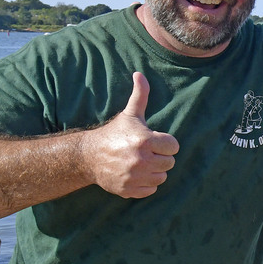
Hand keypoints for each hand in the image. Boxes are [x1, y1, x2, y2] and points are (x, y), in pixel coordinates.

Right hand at [81, 72, 179, 197]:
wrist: (89, 156)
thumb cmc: (114, 133)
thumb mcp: (129, 114)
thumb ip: (140, 95)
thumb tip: (140, 74)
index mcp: (144, 140)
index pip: (174, 146)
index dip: (165, 143)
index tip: (155, 140)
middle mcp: (141, 160)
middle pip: (169, 163)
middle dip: (161, 157)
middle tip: (147, 152)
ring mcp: (135, 176)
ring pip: (162, 177)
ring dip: (155, 171)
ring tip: (142, 162)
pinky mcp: (129, 190)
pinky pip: (151, 189)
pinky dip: (146, 184)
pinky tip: (137, 174)